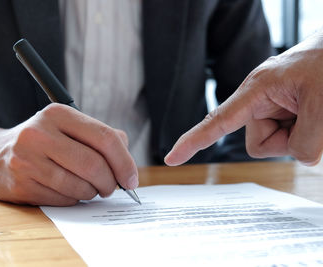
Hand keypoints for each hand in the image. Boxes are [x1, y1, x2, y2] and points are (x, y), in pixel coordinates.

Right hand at [0, 103, 137, 205]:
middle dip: (111, 182)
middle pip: (94, 164)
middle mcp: (40, 133)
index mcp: (58, 114)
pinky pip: (63, 199)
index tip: (132, 179)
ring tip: (90, 188)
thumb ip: (101, 137)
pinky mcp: (20, 184)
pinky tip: (69, 191)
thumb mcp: (68, 128)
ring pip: (79, 186)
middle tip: (112, 187)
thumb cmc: (43, 142)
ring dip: (93, 192)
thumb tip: (128, 161)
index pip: (105, 138)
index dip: (125, 162)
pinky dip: (75, 199)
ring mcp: (27, 159)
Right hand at [165, 31, 322, 165]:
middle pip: (258, 144)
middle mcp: (259, 101)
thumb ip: (308, 141)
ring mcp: (272, 109)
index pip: (218, 121)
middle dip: (285, 141)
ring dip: (300, 137)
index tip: (172, 158)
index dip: (193, 142)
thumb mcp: (321, 104)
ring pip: (277, 145)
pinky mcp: (285, 115)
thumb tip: (301, 157)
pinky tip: (316, 113)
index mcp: (257, 89)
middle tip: (312, 117)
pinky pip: (291, 140)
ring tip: (315, 110)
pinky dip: (308, 134)